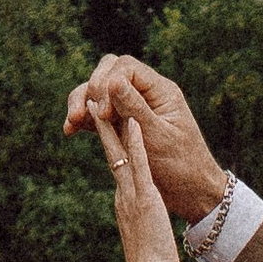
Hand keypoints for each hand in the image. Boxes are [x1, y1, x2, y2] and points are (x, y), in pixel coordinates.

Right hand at [65, 54, 226, 221]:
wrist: (192, 195)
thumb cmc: (182, 166)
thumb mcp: (158, 136)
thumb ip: (135, 108)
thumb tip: (113, 80)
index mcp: (161, 91)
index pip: (126, 67)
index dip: (107, 83)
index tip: (104, 113)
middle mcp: (146, 95)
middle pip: (109, 73)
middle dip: (91, 89)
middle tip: (83, 115)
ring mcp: (132, 110)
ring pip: (99, 93)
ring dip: (82, 103)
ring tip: (71, 123)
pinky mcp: (121, 127)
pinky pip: (98, 115)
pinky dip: (83, 119)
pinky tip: (70, 130)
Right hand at [93, 103, 180, 261]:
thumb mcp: (138, 234)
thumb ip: (131, 218)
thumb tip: (128, 214)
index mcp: (122, 200)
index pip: (112, 163)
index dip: (105, 140)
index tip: (99, 119)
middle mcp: (122, 194)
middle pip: (109, 152)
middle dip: (99, 125)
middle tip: (89, 100)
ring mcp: (131, 196)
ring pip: (119, 155)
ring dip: (111, 126)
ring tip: (102, 102)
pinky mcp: (145, 200)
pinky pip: (140, 167)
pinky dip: (136, 144)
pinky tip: (134, 123)